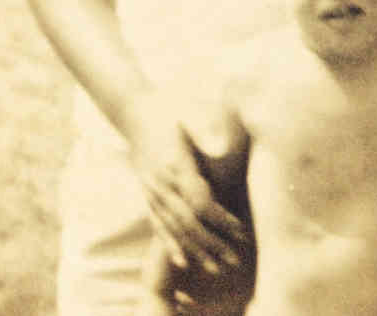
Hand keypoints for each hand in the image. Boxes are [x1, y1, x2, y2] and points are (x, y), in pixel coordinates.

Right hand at [123, 87, 245, 272]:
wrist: (135, 110)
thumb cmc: (170, 108)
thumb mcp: (192, 114)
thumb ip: (208, 131)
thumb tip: (225, 149)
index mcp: (177, 164)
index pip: (200, 202)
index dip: (221, 219)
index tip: (240, 230)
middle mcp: (162, 182)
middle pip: (188, 222)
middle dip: (213, 243)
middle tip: (234, 259)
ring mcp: (152, 190)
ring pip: (173, 229)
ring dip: (195, 250)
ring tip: (215, 267)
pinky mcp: (147, 193)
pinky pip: (157, 224)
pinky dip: (170, 244)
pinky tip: (181, 260)